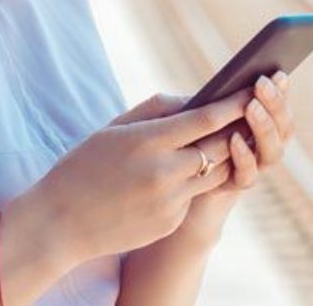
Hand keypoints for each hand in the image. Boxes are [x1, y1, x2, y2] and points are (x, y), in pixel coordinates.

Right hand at [25, 87, 253, 260]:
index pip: (205, 119)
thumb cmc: (84, 166)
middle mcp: (163, 172)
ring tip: (227, 140)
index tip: (251, 89)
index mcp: (147, 140)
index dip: (233, 104)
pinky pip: (194, 197)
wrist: (59, 222)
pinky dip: (194, 183)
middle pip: (220, 146)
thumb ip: (158, 109)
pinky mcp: (170, 223)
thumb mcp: (114, 127)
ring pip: (215, 173)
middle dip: (237, 129)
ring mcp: (169, 201)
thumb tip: (195, 99)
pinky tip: (185, 175)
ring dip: (222, 157)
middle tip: (252, 113)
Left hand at [174, 71, 295, 243]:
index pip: (278, 106)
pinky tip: (234, 139)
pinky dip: (244, 156)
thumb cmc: (178, 142)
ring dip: (264, 127)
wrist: (166, 188)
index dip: (281, 91)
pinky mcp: (233, 186)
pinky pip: (248, 175)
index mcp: (255, 122)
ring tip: (251, 106)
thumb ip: (206, 102)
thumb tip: (221, 85)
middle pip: (283, 126)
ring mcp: (250, 167)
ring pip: (273, 151)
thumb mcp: (189, 115)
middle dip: (275, 104)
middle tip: (262, 83)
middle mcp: (260, 145)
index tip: (277, 71)